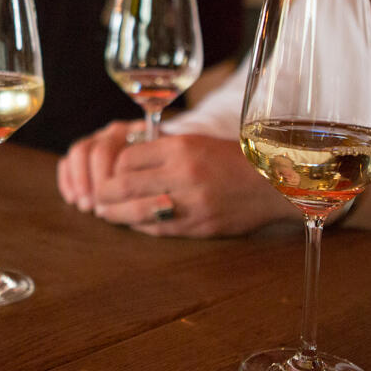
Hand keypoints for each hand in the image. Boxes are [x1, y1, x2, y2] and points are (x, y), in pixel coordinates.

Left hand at [59, 128, 294, 237]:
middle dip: (104, 193)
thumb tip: (125, 158)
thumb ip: (163, 149)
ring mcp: (190, 202)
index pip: (126, 158)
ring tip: (106, 213)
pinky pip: (157, 228)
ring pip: (135, 211)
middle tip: (96, 197)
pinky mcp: (198, 225)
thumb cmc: (233, 158)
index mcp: (181, 147)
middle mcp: (183, 173)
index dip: (112, 167)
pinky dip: (140, 226)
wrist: (274, 182)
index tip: (109, 172)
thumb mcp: (197, 141)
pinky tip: (134, 222)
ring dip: (115, 214)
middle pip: (123, 185)